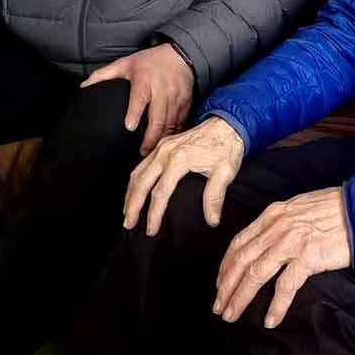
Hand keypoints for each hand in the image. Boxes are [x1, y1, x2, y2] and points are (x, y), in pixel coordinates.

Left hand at [82, 43, 194, 154]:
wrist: (180, 55)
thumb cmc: (149, 61)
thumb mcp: (125, 63)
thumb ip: (104, 74)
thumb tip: (83, 86)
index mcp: (144, 79)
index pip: (139, 98)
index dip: (134, 113)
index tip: (129, 127)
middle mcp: (161, 89)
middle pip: (157, 117)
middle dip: (150, 137)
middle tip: (142, 152)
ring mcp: (175, 97)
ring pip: (170, 123)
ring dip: (162, 139)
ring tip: (152, 152)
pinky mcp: (186, 102)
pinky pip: (181, 121)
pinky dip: (174, 134)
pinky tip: (167, 143)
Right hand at [123, 116, 245, 236]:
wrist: (227, 124)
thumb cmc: (226, 147)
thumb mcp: (225, 172)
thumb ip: (215, 197)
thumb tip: (211, 220)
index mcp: (180, 159)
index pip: (160, 193)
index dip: (154, 214)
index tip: (151, 230)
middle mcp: (166, 152)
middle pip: (141, 183)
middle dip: (133, 206)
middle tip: (129, 224)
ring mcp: (162, 147)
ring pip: (137, 173)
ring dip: (130, 193)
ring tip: (127, 212)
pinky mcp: (162, 145)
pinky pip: (142, 164)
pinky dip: (135, 180)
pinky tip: (134, 191)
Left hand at [214, 188, 351, 329]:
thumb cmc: (336, 209)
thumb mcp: (300, 208)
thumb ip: (281, 223)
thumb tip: (268, 241)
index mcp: (273, 215)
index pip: (240, 242)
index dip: (226, 266)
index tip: (219, 283)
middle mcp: (277, 227)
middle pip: (242, 260)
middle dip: (226, 286)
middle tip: (218, 306)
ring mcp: (291, 242)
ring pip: (256, 274)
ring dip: (241, 297)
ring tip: (232, 315)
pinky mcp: (308, 257)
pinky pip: (286, 286)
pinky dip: (276, 305)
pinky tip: (270, 320)